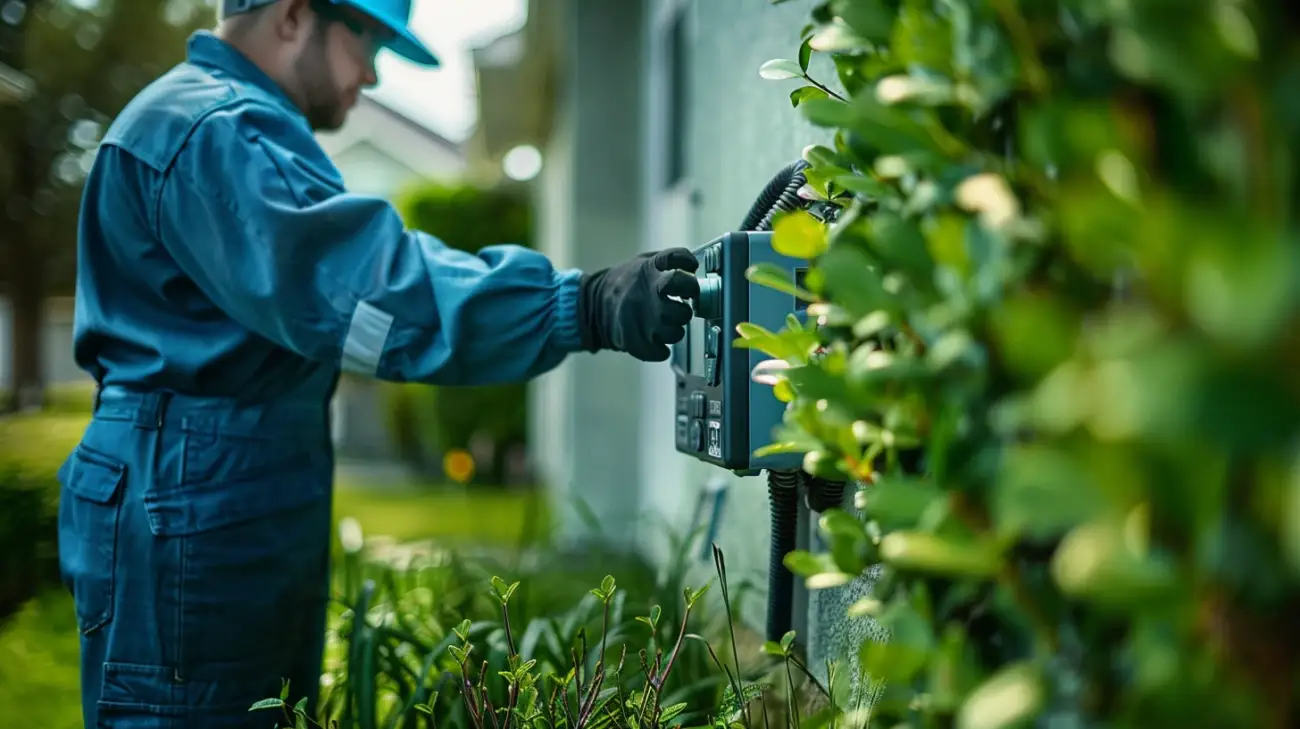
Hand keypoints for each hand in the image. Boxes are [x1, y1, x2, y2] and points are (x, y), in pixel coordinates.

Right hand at [577, 248, 700, 361]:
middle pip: (681, 304)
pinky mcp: (633, 341)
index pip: (674, 259)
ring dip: (675, 329)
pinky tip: (656, 339)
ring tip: (666, 323)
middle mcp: (646, 293)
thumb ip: (669, 265)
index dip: (687, 262)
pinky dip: (661, 349)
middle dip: (685, 307)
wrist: (594, 304)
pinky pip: (660, 352)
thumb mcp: (645, 263)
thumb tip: (696, 270)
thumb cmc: (630, 284)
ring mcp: (640, 319)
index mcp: (649, 269)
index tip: (691, 267)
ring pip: (675, 332)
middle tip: (680, 306)